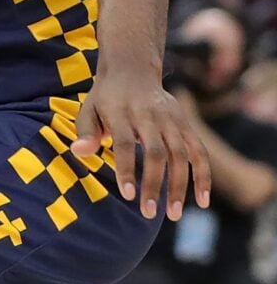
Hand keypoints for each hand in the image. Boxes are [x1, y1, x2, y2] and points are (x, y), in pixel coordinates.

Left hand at [76, 63, 211, 220]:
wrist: (133, 69)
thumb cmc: (105, 98)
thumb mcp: (89, 109)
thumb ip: (86, 131)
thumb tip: (78, 152)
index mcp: (122, 112)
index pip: (125, 143)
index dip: (127, 169)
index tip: (128, 195)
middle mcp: (150, 116)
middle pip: (156, 153)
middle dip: (154, 184)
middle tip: (148, 213)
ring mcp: (172, 120)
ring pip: (181, 155)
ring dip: (180, 186)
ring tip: (173, 214)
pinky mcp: (186, 124)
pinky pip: (200, 152)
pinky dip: (203, 175)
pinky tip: (202, 201)